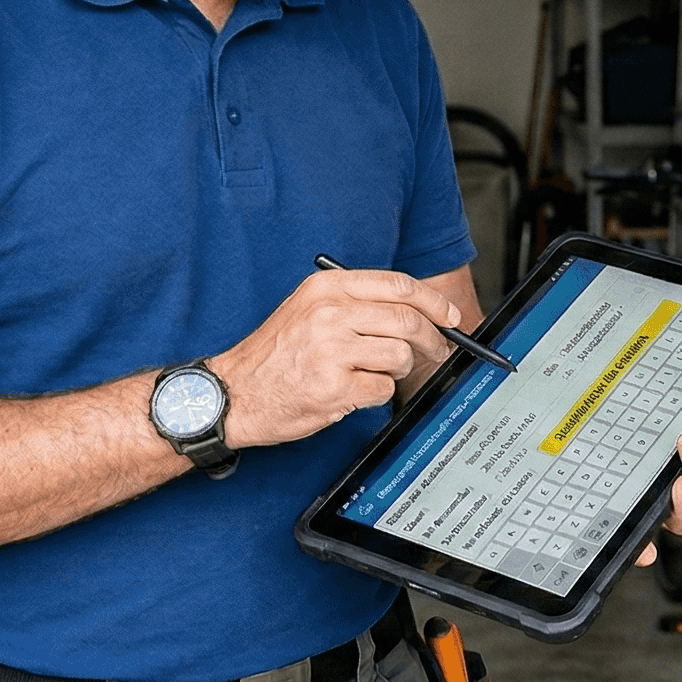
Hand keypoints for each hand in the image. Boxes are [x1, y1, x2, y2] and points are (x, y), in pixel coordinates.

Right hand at [210, 267, 460, 447]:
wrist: (233, 393)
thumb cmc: (275, 355)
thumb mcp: (308, 309)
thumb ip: (356, 302)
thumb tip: (416, 308)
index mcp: (327, 289)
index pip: (398, 286)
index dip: (433, 303)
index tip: (448, 318)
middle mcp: (330, 313)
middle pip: (408, 320)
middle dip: (430, 340)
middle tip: (436, 352)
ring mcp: (331, 350)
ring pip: (399, 356)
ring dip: (394, 370)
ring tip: (370, 374)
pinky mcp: (334, 387)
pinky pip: (382, 389)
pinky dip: (374, 395)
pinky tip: (350, 392)